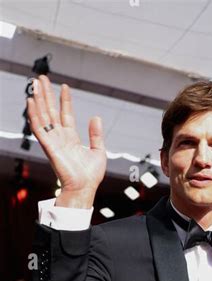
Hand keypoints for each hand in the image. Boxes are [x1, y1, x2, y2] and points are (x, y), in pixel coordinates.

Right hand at [27, 75, 105, 205]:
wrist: (84, 189)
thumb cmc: (90, 176)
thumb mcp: (99, 151)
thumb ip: (96, 134)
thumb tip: (96, 117)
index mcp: (71, 138)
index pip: (65, 114)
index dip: (64, 100)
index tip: (64, 87)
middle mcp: (60, 138)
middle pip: (50, 111)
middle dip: (46, 94)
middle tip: (41, 78)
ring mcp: (53, 141)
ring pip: (42, 116)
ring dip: (38, 100)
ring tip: (35, 84)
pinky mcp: (49, 147)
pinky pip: (38, 128)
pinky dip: (34, 115)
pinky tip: (30, 102)